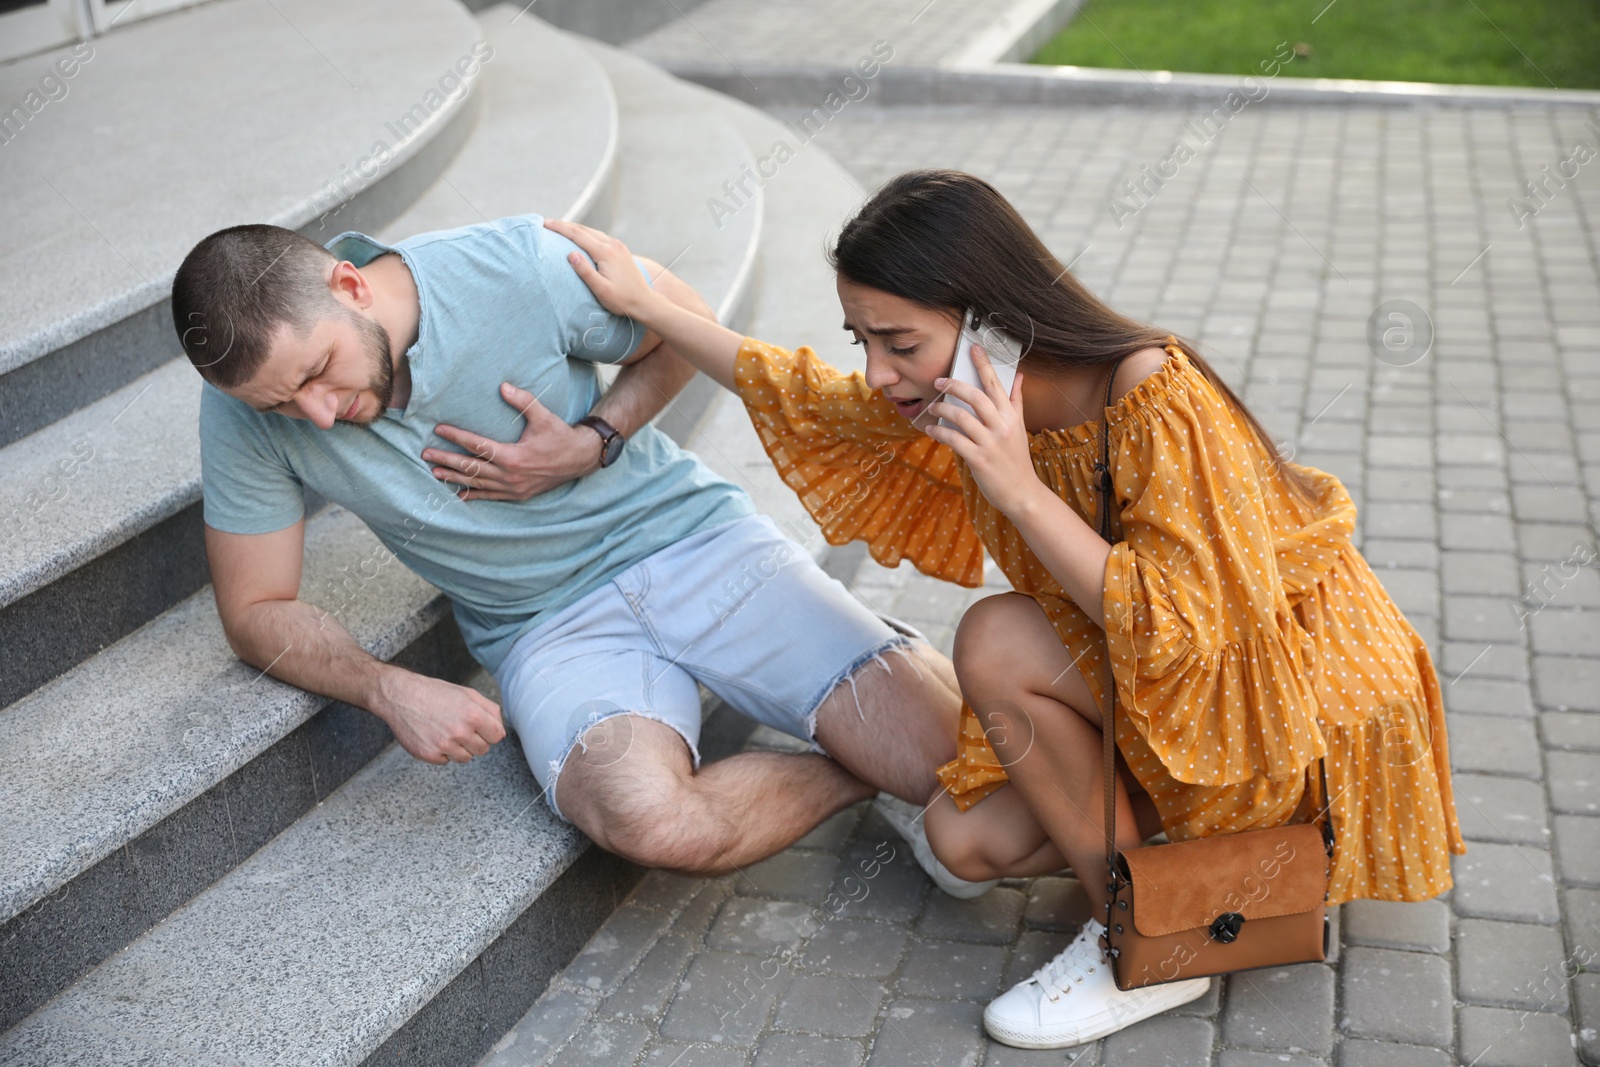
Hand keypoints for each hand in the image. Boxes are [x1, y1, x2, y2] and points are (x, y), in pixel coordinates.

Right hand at [373, 668, 505, 763]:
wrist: (401, 696)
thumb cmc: (435, 693)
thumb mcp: (467, 694)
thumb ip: (490, 710)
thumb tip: (501, 730)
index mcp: (473, 715)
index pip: (497, 736)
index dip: (490, 732)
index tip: (481, 727)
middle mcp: (460, 732)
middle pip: (483, 750)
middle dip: (475, 740)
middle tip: (460, 727)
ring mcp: (444, 745)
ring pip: (465, 758)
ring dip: (459, 748)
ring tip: (446, 730)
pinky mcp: (429, 755)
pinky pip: (446, 761)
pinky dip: (442, 752)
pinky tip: (433, 736)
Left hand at [424, 382, 599, 500]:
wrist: (580, 459)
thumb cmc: (560, 435)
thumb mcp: (544, 416)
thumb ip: (523, 402)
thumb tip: (503, 386)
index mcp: (513, 456)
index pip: (477, 446)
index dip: (456, 437)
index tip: (439, 430)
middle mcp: (510, 475)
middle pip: (471, 467)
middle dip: (446, 460)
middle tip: (426, 454)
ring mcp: (514, 488)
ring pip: (478, 484)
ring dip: (455, 478)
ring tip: (435, 473)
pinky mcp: (518, 495)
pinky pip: (491, 496)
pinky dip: (474, 495)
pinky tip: (459, 495)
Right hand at [543, 217, 660, 321]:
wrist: (644, 302)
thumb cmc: (621, 300)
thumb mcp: (600, 289)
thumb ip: (585, 271)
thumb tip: (570, 253)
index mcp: (605, 252)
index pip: (577, 234)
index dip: (559, 228)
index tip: (544, 223)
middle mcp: (612, 244)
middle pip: (583, 229)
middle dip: (564, 225)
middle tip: (546, 222)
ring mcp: (618, 246)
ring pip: (592, 231)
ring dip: (575, 228)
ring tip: (559, 227)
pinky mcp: (621, 250)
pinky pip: (599, 236)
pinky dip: (586, 234)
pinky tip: (579, 237)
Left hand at [923, 345, 1046, 519]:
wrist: (1022, 492)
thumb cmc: (1016, 458)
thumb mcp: (1019, 427)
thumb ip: (1016, 400)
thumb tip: (1019, 375)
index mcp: (1011, 415)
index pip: (996, 383)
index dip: (984, 364)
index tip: (973, 348)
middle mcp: (1002, 425)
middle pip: (976, 396)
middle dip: (954, 385)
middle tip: (938, 381)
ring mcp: (991, 443)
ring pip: (962, 417)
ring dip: (942, 410)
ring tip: (931, 407)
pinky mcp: (979, 459)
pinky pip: (955, 440)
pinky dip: (940, 432)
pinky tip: (932, 430)